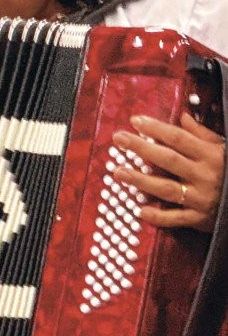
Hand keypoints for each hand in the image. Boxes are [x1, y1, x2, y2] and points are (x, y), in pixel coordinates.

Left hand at [112, 113, 224, 232]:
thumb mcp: (222, 149)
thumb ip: (202, 134)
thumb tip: (183, 116)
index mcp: (210, 155)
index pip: (179, 138)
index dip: (156, 128)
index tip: (135, 120)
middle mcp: (205, 176)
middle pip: (168, 159)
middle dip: (142, 148)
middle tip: (118, 138)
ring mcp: (201, 198)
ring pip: (167, 189)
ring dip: (141, 181)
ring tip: (119, 172)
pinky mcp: (199, 218)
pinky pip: (176, 219)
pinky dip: (159, 217)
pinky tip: (141, 210)